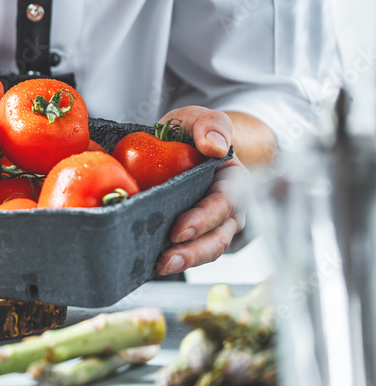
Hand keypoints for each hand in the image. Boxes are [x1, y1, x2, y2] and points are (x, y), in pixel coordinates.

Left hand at [154, 106, 249, 274]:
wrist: (181, 142)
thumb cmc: (194, 131)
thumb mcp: (201, 118)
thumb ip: (211, 125)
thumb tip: (215, 147)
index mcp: (235, 182)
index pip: (224, 205)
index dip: (203, 220)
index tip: (179, 230)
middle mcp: (229, 208)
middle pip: (218, 236)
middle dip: (194, 252)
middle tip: (167, 260)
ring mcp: (213, 224)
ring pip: (207, 249)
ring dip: (185, 261)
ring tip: (160, 267)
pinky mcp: (194, 232)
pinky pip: (189, 248)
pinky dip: (174, 257)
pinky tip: (150, 263)